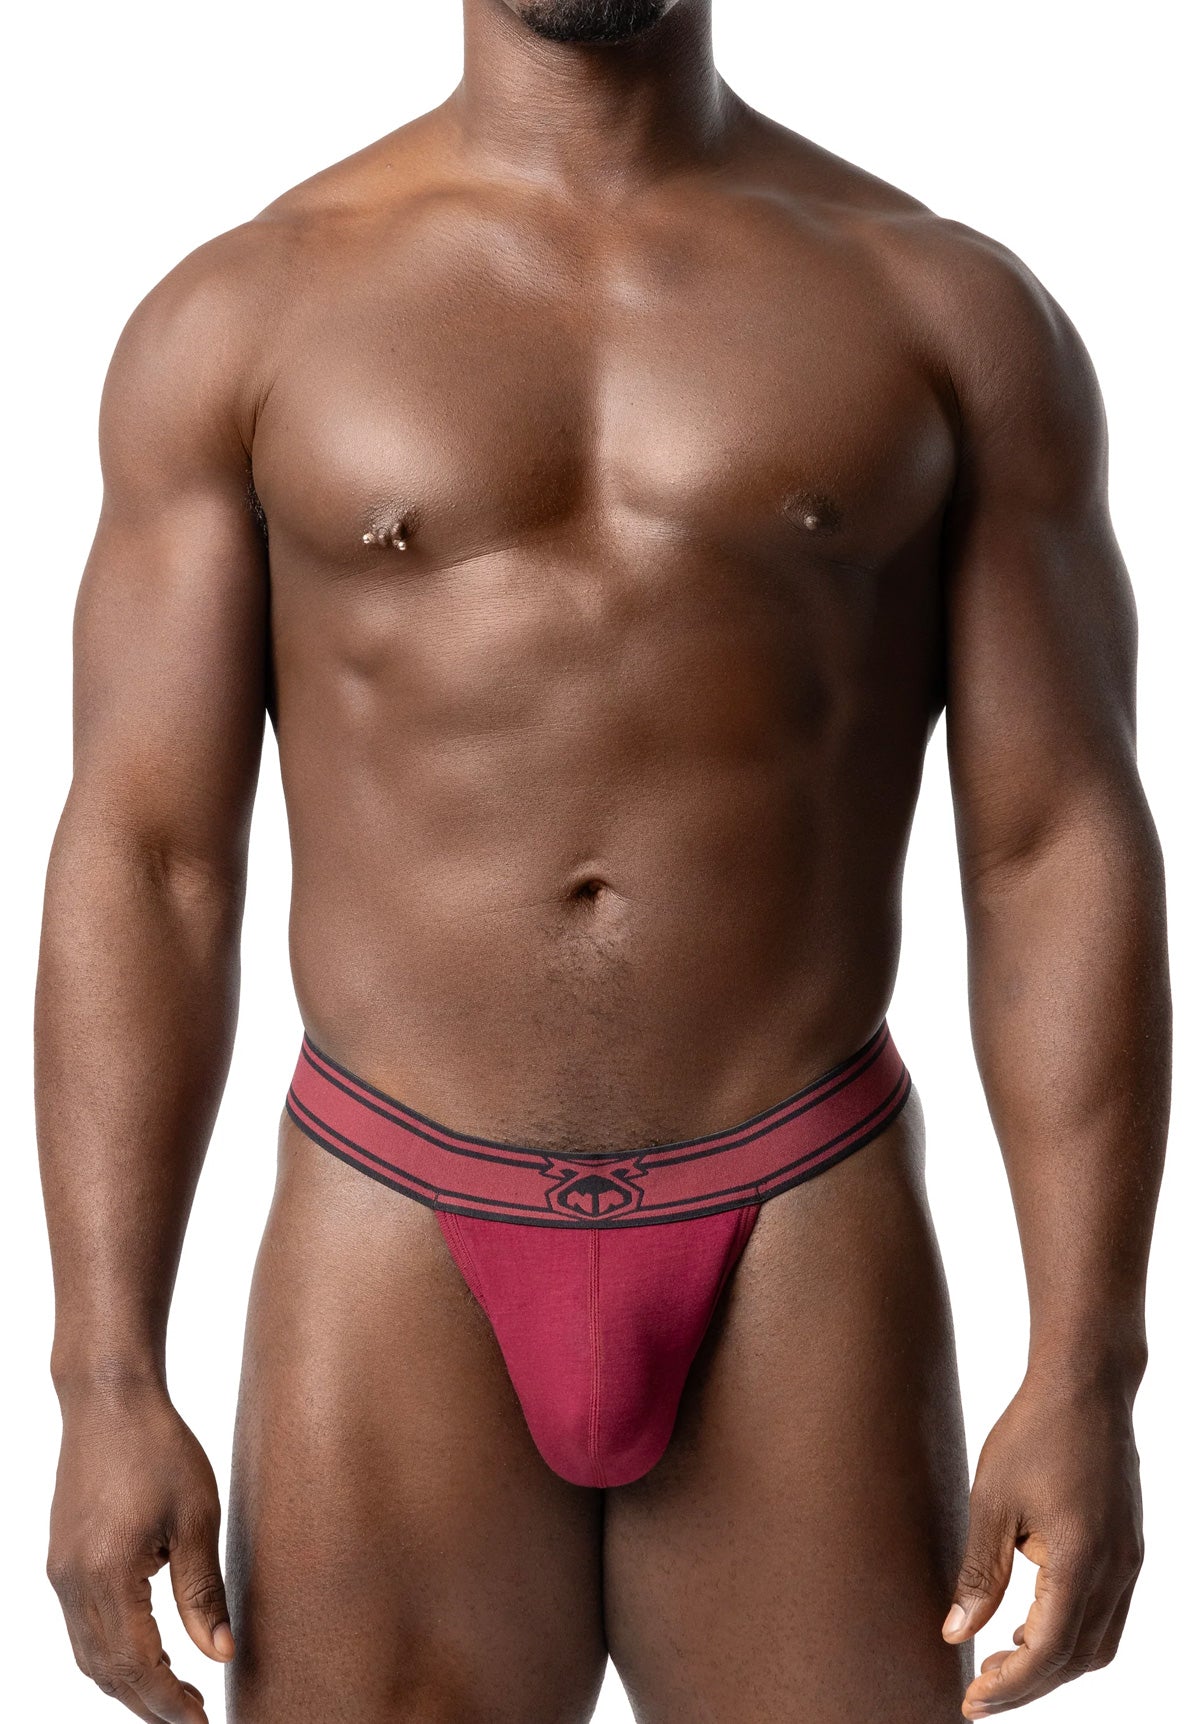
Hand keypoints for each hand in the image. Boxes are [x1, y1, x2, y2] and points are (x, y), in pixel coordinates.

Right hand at [47, 1386, 233, 1721]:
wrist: (108, 1400)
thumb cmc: (160, 1447)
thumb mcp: (196, 1516)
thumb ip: (204, 1591)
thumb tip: (220, 1653)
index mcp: (109, 1575)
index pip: (138, 1667)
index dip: (169, 1703)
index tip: (202, 1721)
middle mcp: (73, 1582)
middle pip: (107, 1672)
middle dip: (149, 1703)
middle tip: (193, 1716)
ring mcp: (61, 1573)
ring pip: (88, 1655)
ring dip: (128, 1683)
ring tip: (174, 1694)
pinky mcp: (61, 1560)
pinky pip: (80, 1628)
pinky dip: (110, 1653)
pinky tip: (144, 1652)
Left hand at [941, 1375, 1143, 1716]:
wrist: (1085, 1385)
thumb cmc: (1032, 1434)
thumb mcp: (991, 1502)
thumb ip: (978, 1575)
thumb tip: (955, 1635)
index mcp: (1080, 1560)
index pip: (1047, 1652)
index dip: (1010, 1687)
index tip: (971, 1703)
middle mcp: (1116, 1570)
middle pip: (1076, 1659)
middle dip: (1029, 1685)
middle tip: (978, 1693)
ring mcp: (1129, 1561)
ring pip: (1098, 1644)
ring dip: (1053, 1665)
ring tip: (1000, 1663)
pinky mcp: (1129, 1548)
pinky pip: (1108, 1615)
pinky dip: (1072, 1635)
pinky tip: (1031, 1625)